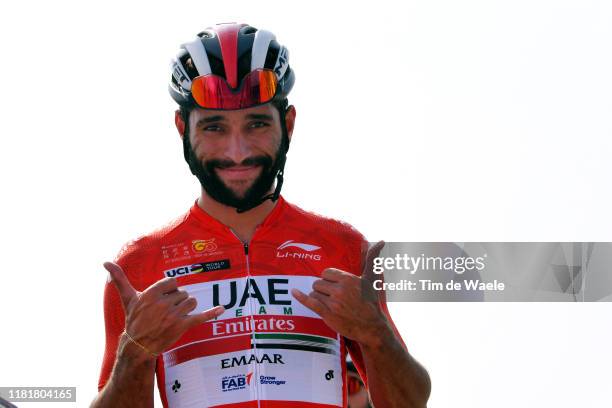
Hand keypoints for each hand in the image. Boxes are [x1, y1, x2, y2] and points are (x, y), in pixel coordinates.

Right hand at [104, 261, 223, 355]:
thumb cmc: (134, 319)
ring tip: (174, 318)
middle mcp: (162, 303)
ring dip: (186, 309)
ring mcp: (173, 315)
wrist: (138, 345)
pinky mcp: (182, 326)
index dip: (169, 291)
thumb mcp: (128, 298)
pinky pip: (201, 316)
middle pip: (183, 293)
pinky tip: (222, 308)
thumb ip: (119, 278)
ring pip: (192, 302)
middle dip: (177, 302)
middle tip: (165, 313)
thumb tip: (105, 263)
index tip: (162, 300)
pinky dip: (212, 312)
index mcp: (151, 293)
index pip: (173, 282)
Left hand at [291, 241, 389, 346]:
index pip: (326, 273)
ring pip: (314, 293)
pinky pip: (310, 302)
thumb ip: (372, 259)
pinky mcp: (328, 314)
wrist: (372, 327)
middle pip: (318, 283)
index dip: (328, 280)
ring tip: (330, 304)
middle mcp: (340, 290)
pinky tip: (294, 292)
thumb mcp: (371, 279)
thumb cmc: (371, 302)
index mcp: (349, 279)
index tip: (335, 286)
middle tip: (334, 297)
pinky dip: (301, 297)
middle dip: (323, 290)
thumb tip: (382, 241)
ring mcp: (333, 303)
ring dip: (319, 298)